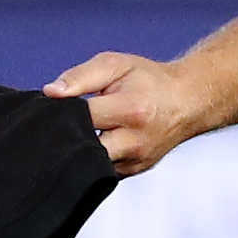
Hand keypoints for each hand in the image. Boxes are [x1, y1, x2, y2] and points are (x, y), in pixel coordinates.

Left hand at [45, 52, 207, 174]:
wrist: (187, 101)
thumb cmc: (149, 80)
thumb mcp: (115, 65)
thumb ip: (80, 77)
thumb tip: (50, 92)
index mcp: (131, 110)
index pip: (82, 118)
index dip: (62, 113)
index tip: (54, 108)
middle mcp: (135, 141)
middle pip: (84, 150)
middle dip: (68, 139)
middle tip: (61, 126)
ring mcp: (135, 161)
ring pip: (90, 165)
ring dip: (78, 151)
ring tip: (78, 132)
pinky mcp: (133, 172)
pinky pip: (100, 171)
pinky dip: (91, 159)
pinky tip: (91, 143)